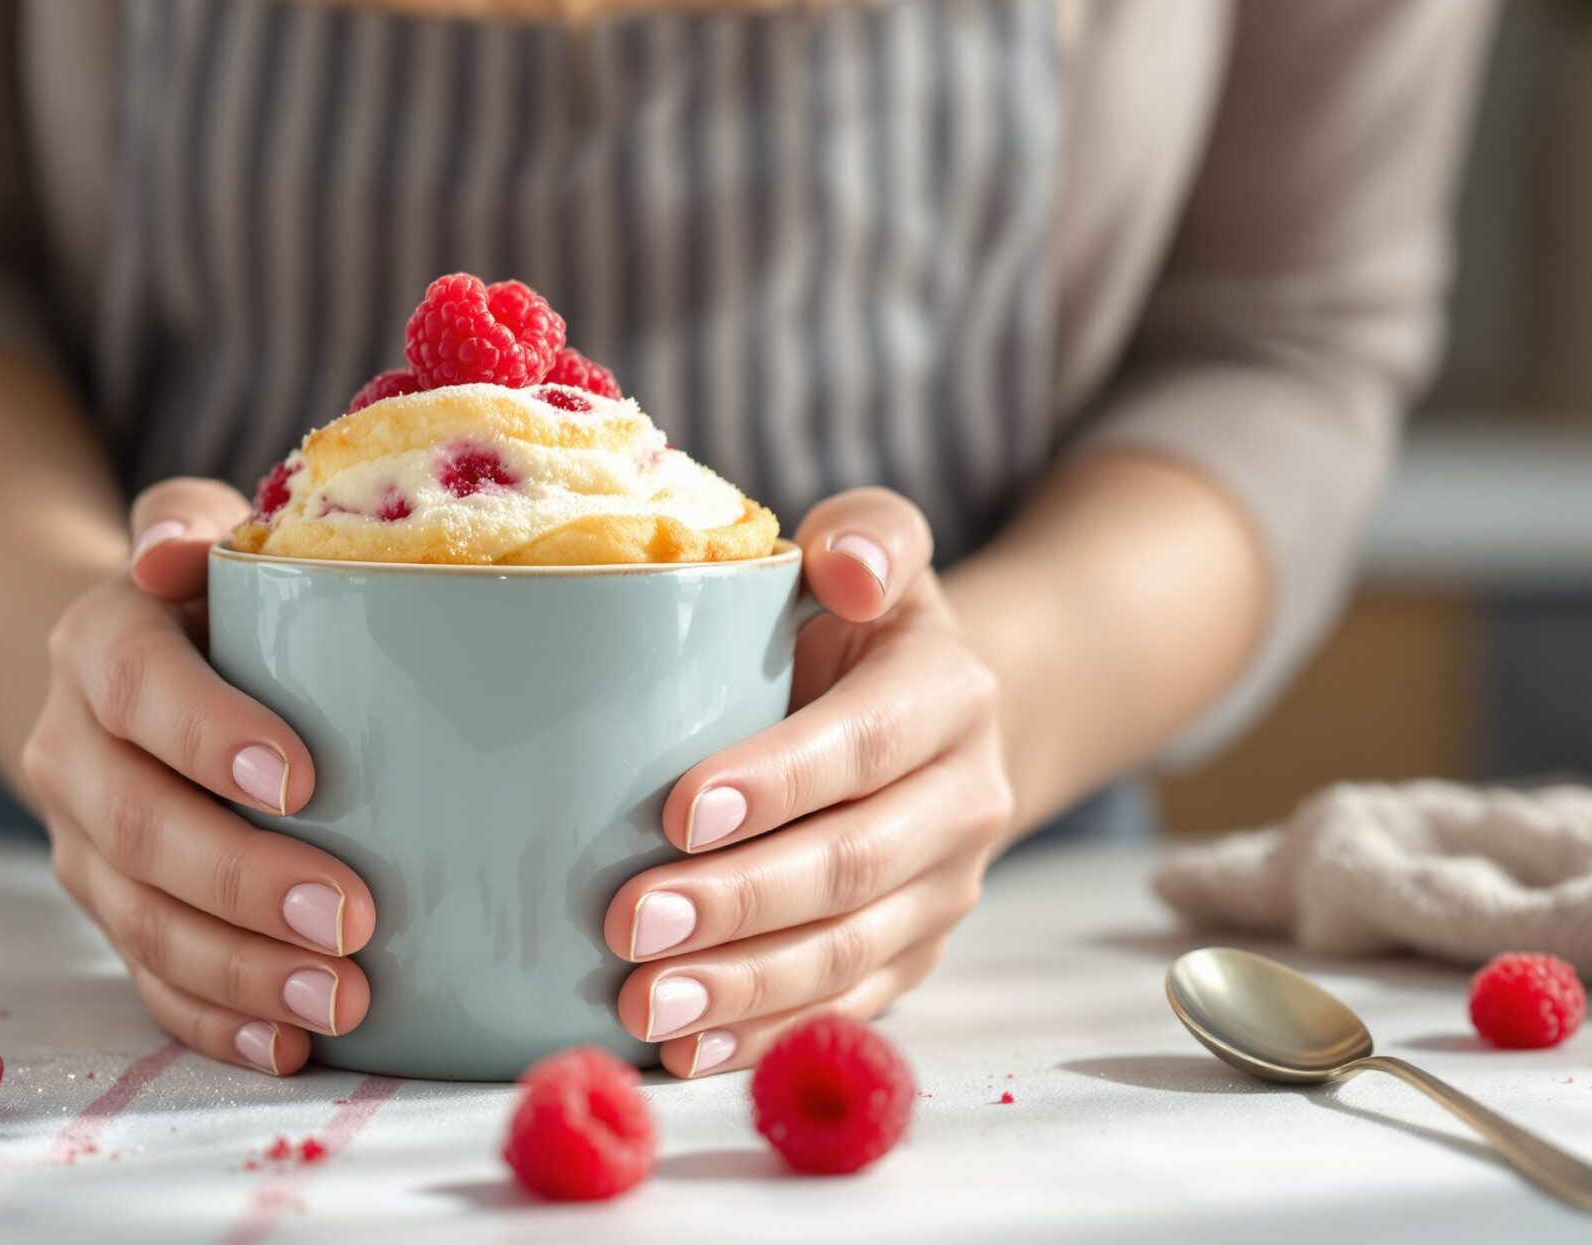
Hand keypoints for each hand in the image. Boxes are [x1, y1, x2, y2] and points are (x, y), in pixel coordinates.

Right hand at [22, 478, 377, 1073]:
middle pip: (141, 827)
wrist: (139, 670)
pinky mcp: (111, 913)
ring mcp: (82, 844)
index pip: (138, 685)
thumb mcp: (215, 537)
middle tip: (350, 918)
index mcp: (99, 641)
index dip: (208, 732)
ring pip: (143, 921)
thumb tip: (176, 548)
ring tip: (340, 998)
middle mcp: (73, 747)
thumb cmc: (222, 597)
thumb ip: (202, 526)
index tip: (302, 779)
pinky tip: (285, 1046)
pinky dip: (215, 1021)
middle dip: (244, 882)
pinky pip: (148, 982)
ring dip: (240, 970)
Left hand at [605, 489, 1012, 1075]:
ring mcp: (942, 893)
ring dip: (742, 990)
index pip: (861, 745)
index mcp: (948, 694)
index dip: (777, 783)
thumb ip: (868, 534)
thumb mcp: (875, 551)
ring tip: (642, 1007)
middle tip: (628, 924)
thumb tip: (840, 559)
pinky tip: (685, 1056)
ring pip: (846, 955)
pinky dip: (763, 1041)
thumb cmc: (858, 623)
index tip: (676, 810)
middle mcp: (963, 801)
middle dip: (737, 904)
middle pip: (852, 868)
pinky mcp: (912, 957)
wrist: (932, 712)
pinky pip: (842, 1010)